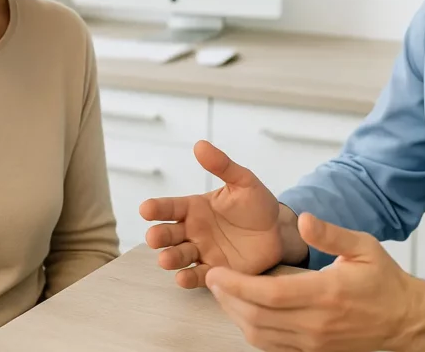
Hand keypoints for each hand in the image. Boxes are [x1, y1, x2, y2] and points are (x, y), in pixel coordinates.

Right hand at [139, 140, 302, 287]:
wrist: (279, 232)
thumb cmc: (257, 204)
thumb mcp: (243, 181)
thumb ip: (222, 166)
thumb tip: (200, 145)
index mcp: (194, 208)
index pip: (170, 207)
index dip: (156, 208)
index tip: (145, 209)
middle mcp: (193, 230)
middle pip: (168, 234)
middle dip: (158, 236)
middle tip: (154, 237)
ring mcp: (202, 252)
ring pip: (178, 256)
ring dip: (169, 258)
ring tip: (165, 259)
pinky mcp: (215, 271)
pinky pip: (197, 276)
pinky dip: (188, 278)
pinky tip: (182, 277)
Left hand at [205, 213, 424, 351]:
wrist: (405, 320)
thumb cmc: (384, 280)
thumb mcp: (363, 246)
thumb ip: (330, 233)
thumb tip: (303, 218)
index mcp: (326, 293)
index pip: (270, 294)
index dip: (237, 285)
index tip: (217, 272)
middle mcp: (316, 323)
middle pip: (258, 316)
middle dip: (228, 299)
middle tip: (212, 279)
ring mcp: (314, 342)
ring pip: (261, 335)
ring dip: (236, 316)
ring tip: (224, 293)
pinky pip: (273, 347)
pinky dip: (253, 330)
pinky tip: (245, 312)